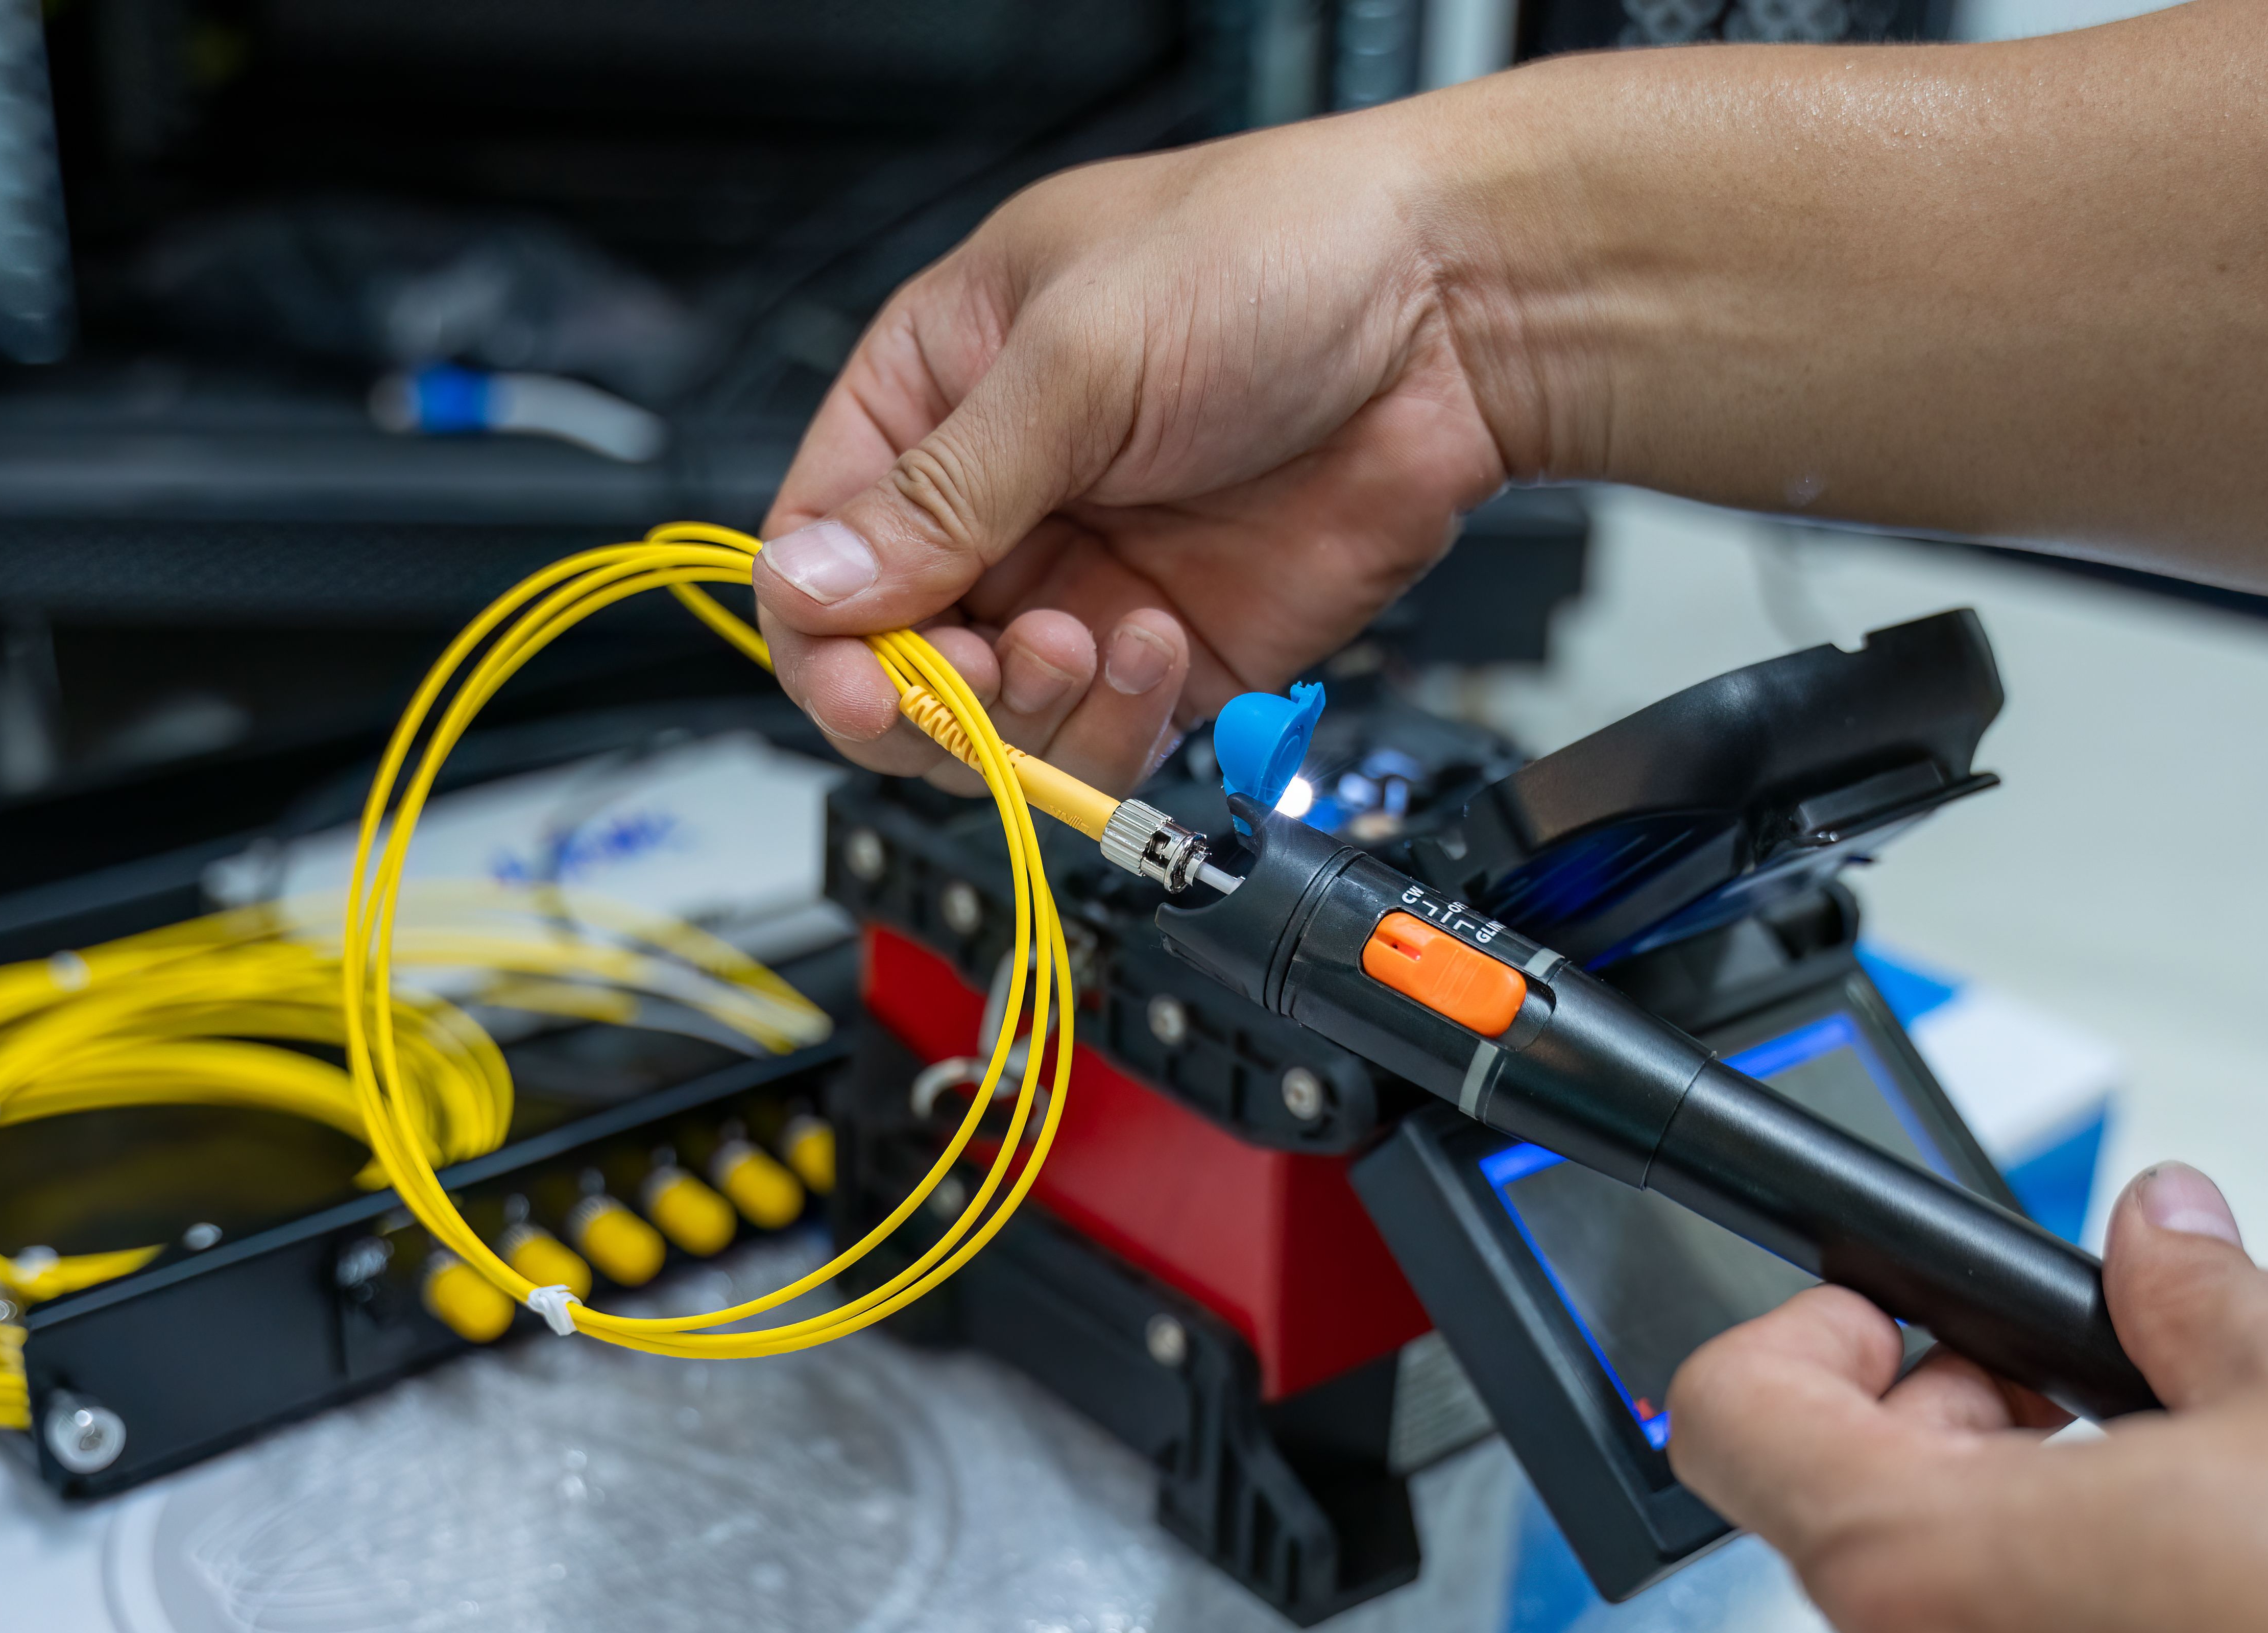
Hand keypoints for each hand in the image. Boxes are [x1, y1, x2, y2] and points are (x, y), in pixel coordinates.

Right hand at [750, 99, 1521, 795]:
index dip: (827, 638)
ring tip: (1091, 639)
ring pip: (998, 726)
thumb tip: (811, 584)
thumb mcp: (1076, 354)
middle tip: (996, 661)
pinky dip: (1121, 725)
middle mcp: (1002, 503)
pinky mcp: (1177, 653)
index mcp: (937, 397)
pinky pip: (1105, 743)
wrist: (1456, 308)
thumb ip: (943, 489)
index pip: (818, 553)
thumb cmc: (1273, 254)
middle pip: (897, 664)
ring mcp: (1087, 581)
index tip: (872, 683)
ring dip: (1033, 714)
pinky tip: (1165, 643)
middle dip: (936, 693)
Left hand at [1667, 1164, 2267, 1632]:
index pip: (1732, 1419)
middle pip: (1859, 1536)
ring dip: (2043, 1574)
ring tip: (2210, 1533)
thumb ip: (2191, 1299)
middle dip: (1962, 1445)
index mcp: (1930, 1576)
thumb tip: (2160, 1238)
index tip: (1884, 1314)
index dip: (1800, 1337)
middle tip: (2103, 1405)